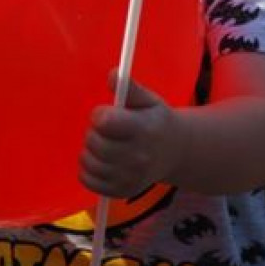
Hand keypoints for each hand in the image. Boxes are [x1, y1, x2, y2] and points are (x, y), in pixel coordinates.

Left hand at [79, 70, 183, 197]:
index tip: (106, 113)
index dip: (100, 114)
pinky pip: (89, 181)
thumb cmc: (156, 121)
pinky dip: (88, 171)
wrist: (176, 152)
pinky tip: (101, 162)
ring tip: (103, 145)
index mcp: (144, 129)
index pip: (106, 122)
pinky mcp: (122, 191)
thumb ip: (129, 88)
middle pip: (96, 143)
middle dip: (94, 133)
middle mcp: (139, 157)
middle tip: (104, 131)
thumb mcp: (149, 100)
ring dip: (89, 152)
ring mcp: (130, 178)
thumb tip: (112, 74)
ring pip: (89, 163)